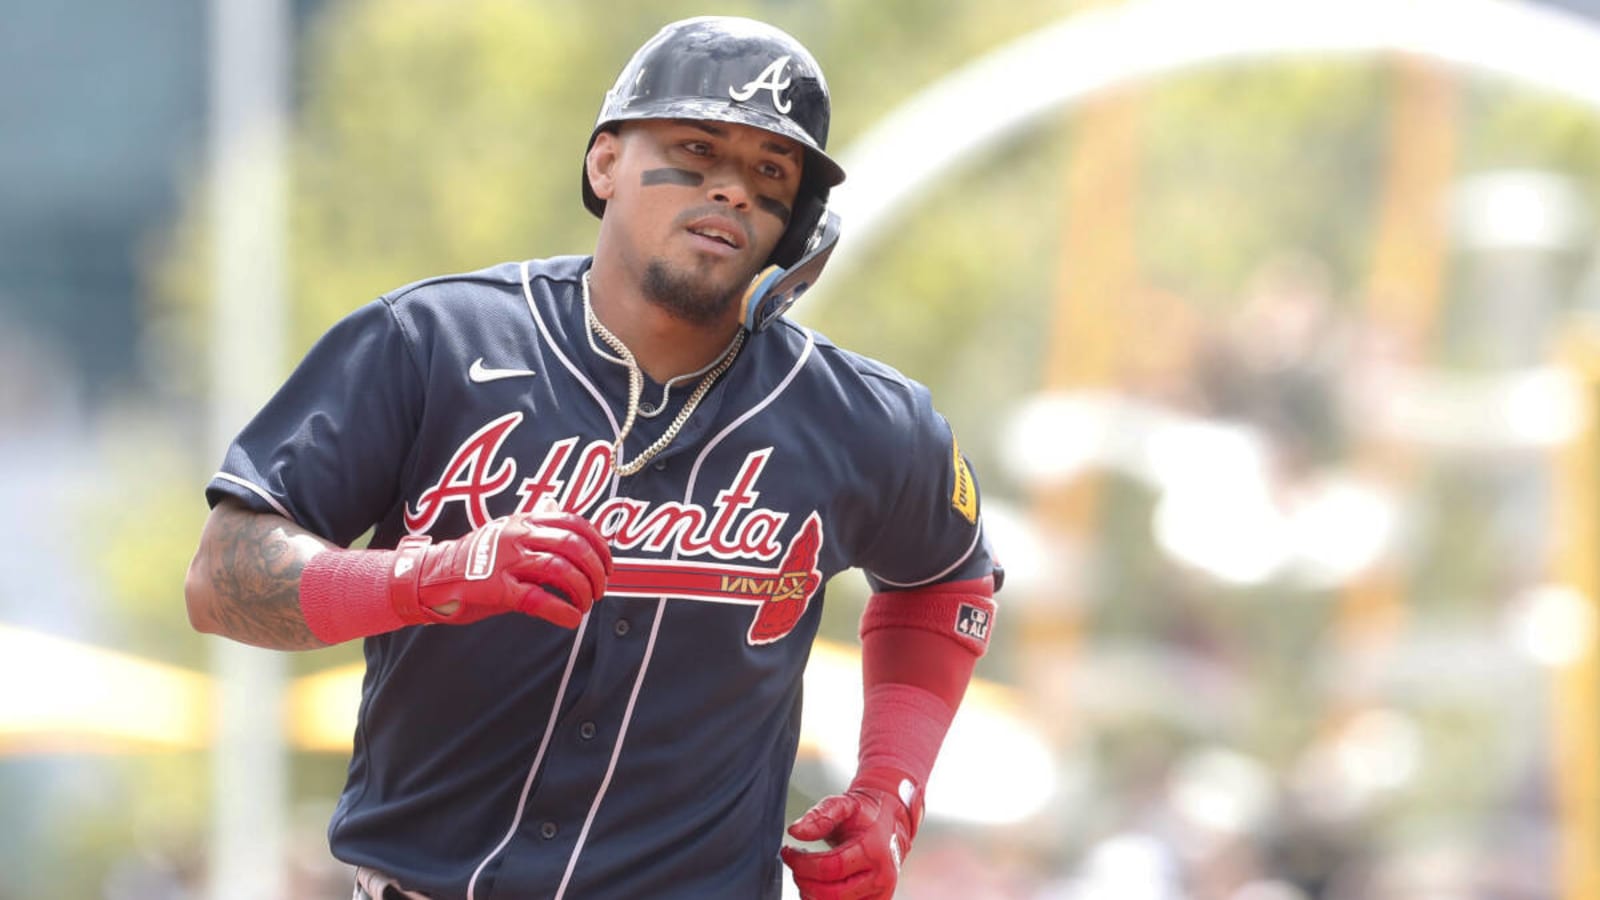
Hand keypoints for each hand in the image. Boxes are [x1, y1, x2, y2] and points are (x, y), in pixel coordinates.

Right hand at [389, 510, 612, 628]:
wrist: (429, 577)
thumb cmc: (473, 560)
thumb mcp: (504, 533)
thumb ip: (534, 527)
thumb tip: (561, 512)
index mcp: (523, 520)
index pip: (573, 523)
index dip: (599, 544)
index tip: (609, 564)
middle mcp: (516, 535)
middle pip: (573, 546)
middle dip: (595, 570)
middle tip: (600, 589)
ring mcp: (505, 560)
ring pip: (560, 570)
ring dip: (582, 591)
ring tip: (585, 605)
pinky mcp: (495, 588)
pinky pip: (539, 598)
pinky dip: (562, 611)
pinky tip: (571, 619)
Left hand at [780, 768, 921, 899]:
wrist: (889, 824)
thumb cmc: (865, 816)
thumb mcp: (843, 805)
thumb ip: (819, 816)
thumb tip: (796, 831)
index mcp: (873, 850)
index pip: (831, 868)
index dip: (803, 864)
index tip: (789, 853)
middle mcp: (880, 876)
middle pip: (832, 893)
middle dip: (805, 881)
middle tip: (795, 866)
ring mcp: (880, 894)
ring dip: (812, 894)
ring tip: (806, 874)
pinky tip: (819, 886)